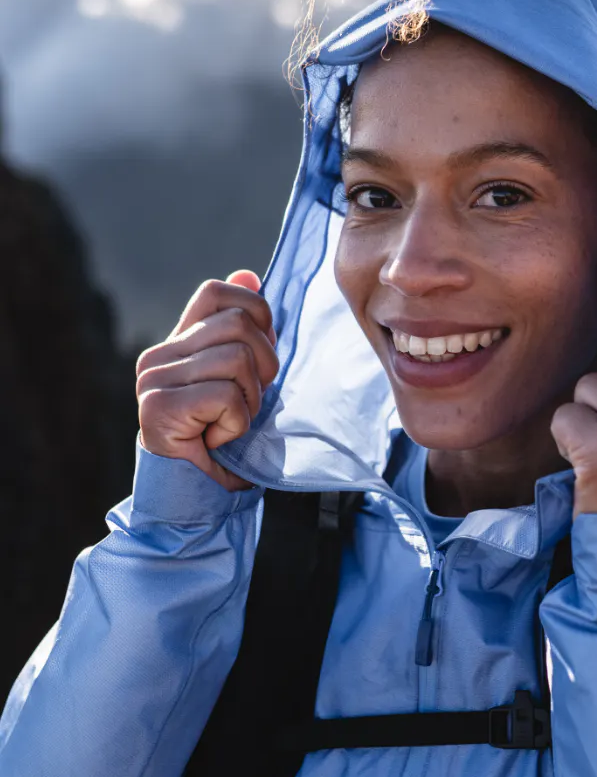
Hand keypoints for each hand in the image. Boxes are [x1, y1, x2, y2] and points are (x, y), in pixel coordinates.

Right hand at [136, 271, 278, 490]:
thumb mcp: (242, 381)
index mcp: (176, 344)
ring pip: (238, 359)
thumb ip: (241, 332)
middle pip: (238, 325)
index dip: (254, 312)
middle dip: (263, 367)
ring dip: (251, 400)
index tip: (262, 351)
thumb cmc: (223, 443)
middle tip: (246, 404)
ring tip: (230, 424)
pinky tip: (218, 439)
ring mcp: (153, 381)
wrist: (195, 501)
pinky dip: (237, 423)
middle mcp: (158, 357)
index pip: (216, 292)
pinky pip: (226, 396)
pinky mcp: (159, 408)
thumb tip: (249, 275)